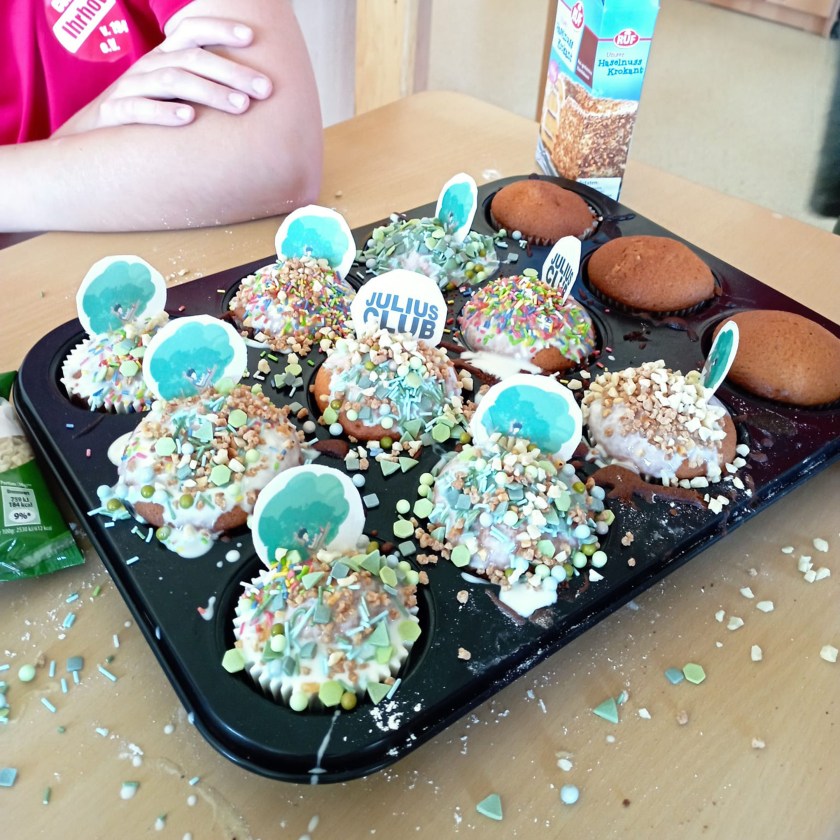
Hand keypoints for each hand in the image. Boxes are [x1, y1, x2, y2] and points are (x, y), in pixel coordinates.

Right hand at [53, 16, 273, 134]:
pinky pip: (138, 109)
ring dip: (210, 92)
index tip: (252, 37)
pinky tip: (188, 118)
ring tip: (241, 106)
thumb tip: (250, 94)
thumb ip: (201, 86)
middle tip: (265, 89)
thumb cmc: (144, 116)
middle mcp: (149, 67)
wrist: (90, 140)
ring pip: (172, 81)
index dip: (219, 28)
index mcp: (164, 58)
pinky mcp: (115, 114)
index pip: (190, 31)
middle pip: (192, 59)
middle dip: (232, 72)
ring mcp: (131, 88)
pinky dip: (164, 112)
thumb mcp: (171, 94)